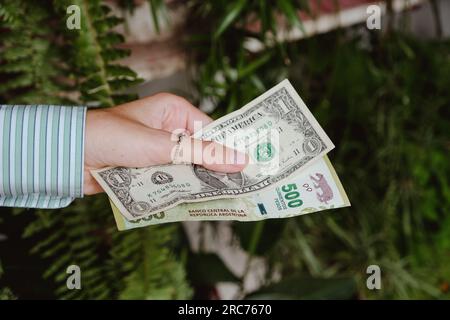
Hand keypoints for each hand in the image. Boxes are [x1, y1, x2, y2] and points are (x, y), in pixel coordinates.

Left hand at [84, 93, 247, 194]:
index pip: (212, 131)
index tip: (249, 168)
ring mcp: (158, 151)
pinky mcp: (148, 170)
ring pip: (187, 169)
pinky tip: (195, 203)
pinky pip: (171, 180)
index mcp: (174, 111)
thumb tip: (240, 160)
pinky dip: (179, 190)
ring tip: (222, 199)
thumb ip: (202, 154)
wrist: (70, 156)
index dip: (229, 149)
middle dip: (214, 170)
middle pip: (201, 152)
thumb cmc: (114, 137)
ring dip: (196, 183)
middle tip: (239, 189)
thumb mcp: (163, 146)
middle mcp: (168, 129)